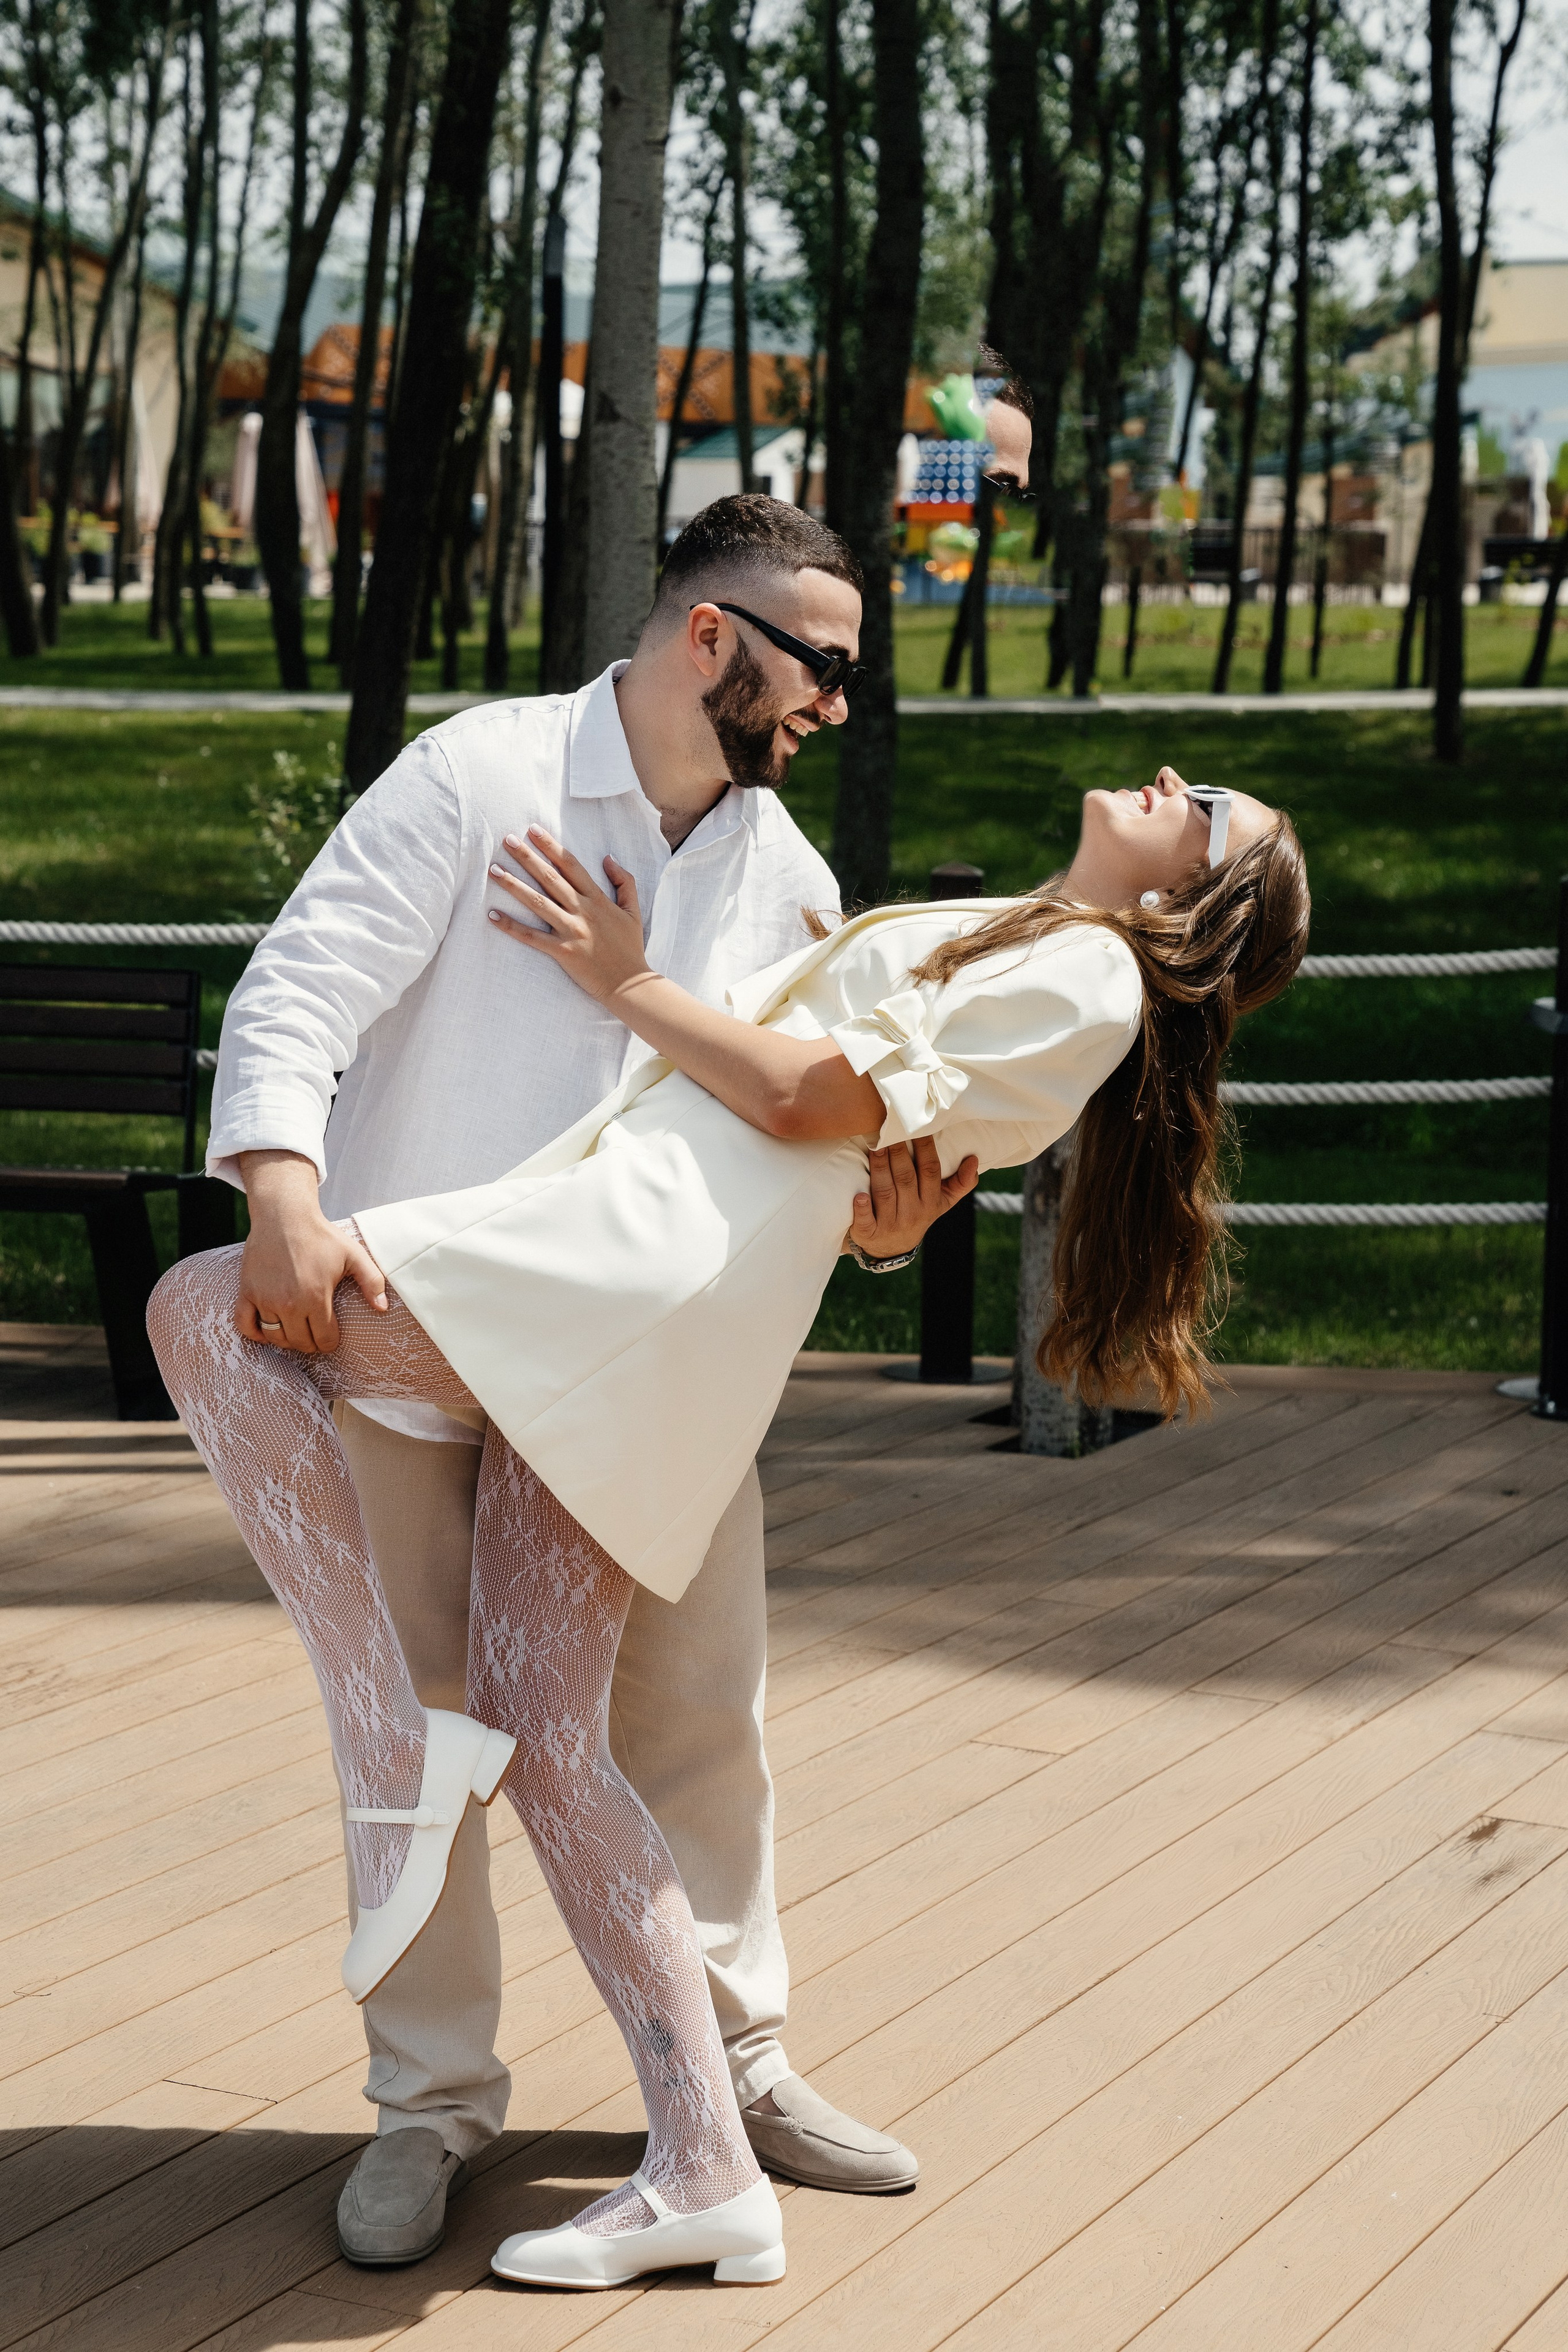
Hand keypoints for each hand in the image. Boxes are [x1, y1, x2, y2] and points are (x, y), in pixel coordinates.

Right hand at [235, 1149, 387, 1353]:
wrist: (284, 1216)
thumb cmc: (320, 1235)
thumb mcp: (353, 1254)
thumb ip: (372, 1281)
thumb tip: (383, 1308)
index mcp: (316, 1297)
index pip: (324, 1340)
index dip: (330, 1342)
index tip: (331, 1336)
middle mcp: (288, 1303)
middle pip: (300, 1343)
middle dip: (311, 1344)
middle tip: (314, 1335)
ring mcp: (265, 1299)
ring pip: (275, 1338)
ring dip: (286, 1340)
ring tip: (296, 1331)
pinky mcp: (247, 1291)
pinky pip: (245, 1325)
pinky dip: (255, 1333)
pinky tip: (266, 1330)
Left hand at [488, 826, 650, 1004]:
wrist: (630, 984)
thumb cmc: (630, 948)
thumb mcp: (634, 911)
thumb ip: (624, 882)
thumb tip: (608, 858)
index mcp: (598, 899)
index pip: (571, 865)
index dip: (551, 846)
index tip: (533, 830)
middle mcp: (582, 911)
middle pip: (550, 878)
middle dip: (528, 857)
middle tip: (507, 839)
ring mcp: (571, 931)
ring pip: (537, 903)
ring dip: (514, 885)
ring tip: (494, 870)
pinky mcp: (562, 952)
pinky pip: (531, 937)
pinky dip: (511, 926)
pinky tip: (492, 915)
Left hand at [848, 1137, 979, 1260]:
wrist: (892, 1249)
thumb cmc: (917, 1214)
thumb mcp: (942, 1202)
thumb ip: (961, 1182)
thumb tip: (974, 1159)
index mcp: (931, 1202)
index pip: (930, 1170)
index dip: (925, 1148)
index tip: (917, 1128)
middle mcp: (912, 1213)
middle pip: (906, 1178)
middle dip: (898, 1153)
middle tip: (889, 1131)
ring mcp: (890, 1224)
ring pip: (885, 1193)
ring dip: (879, 1170)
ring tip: (874, 1148)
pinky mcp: (869, 1233)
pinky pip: (866, 1221)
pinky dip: (862, 1209)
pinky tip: (859, 1196)